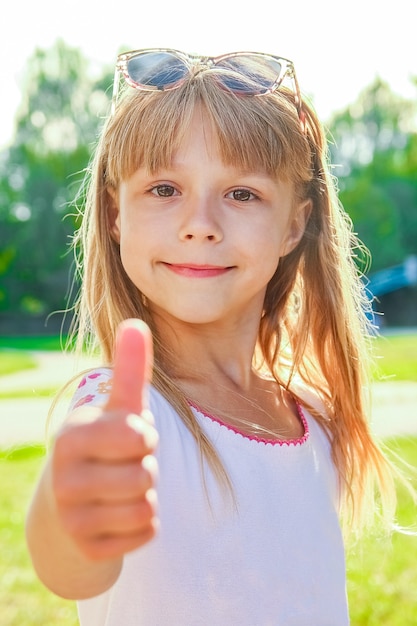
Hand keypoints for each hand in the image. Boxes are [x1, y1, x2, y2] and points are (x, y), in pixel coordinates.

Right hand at [52, 319, 157, 560]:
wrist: (71, 501)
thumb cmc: (104, 444)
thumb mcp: (116, 407)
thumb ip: (129, 368)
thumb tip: (136, 323)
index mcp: (71, 436)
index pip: (138, 437)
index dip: (145, 436)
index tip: (128, 436)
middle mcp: (63, 478)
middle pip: (146, 475)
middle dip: (146, 468)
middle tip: (123, 465)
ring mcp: (72, 517)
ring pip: (146, 507)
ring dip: (146, 496)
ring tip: (121, 487)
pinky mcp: (88, 548)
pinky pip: (145, 534)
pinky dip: (143, 524)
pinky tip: (119, 514)